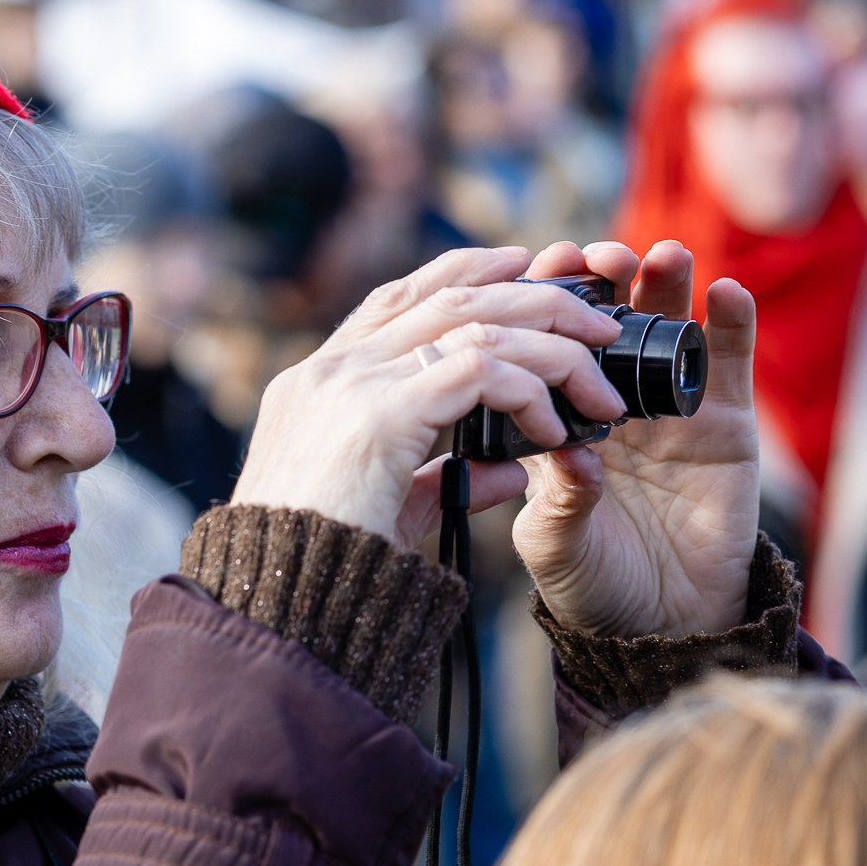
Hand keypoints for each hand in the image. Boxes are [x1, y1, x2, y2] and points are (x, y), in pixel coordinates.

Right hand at [232, 247, 628, 542]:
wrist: (269, 601)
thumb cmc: (316, 568)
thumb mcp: (385, 510)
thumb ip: (442, 480)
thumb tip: (508, 472)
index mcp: (318, 382)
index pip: (398, 297)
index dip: (466, 270)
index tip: (521, 264)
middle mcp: (332, 369)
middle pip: (448, 293)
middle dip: (533, 295)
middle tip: (595, 316)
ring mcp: (351, 384)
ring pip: (475, 321)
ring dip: (551, 341)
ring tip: (597, 376)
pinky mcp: (379, 415)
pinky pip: (480, 372)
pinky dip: (528, 391)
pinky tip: (552, 427)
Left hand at [511, 239, 760, 638]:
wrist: (660, 625)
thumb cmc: (593, 584)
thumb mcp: (556, 547)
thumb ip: (560, 503)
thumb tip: (573, 460)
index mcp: (558, 419)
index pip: (546, 345)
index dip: (544, 304)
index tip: (539, 270)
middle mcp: (613, 402)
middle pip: (608, 319)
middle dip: (604, 277)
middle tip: (600, 255)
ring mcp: (671, 408)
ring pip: (669, 327)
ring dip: (667, 283)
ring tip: (662, 256)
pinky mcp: (727, 423)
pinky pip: (729, 363)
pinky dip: (732, 322)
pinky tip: (725, 293)